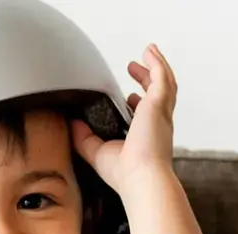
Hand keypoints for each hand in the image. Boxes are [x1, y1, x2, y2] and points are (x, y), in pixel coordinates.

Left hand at [72, 44, 176, 195]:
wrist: (141, 179)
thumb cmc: (126, 175)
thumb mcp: (97, 153)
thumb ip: (85, 138)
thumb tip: (73, 123)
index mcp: (146, 137)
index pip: (145, 116)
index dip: (139, 104)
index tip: (130, 99)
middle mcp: (157, 125)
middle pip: (157, 95)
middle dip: (148, 80)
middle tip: (136, 69)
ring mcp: (160, 113)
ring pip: (165, 83)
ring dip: (156, 66)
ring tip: (147, 53)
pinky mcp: (158, 104)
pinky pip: (162, 76)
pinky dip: (157, 62)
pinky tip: (149, 52)